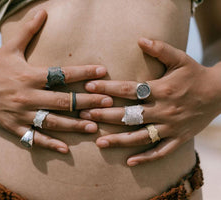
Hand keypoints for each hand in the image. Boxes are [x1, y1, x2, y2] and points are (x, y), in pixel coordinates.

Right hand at [0, 10, 112, 152]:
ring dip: (73, 124)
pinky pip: (33, 138)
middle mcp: (27, 95)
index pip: (62, 74)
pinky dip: (49, 143)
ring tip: (93, 125)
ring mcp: (20, 113)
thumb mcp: (10, 46)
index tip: (102, 71)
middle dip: (86, 101)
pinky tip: (65, 148)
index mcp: (29, 75)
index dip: (83, 72)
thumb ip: (28, 30)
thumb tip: (43, 10)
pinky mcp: (13, 126)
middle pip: (62, 100)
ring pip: (52, 121)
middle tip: (108, 102)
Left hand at [80, 38, 220, 164]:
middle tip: (84, 116)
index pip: (129, 89)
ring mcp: (171, 127)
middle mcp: (164, 110)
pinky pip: (161, 152)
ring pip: (141, 136)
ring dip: (119, 140)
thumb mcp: (180, 58)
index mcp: (162, 89)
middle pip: (129, 114)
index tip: (89, 88)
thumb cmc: (195, 74)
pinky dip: (146, 157)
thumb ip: (160, 49)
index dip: (108, 88)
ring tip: (98, 142)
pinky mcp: (179, 138)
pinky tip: (129, 161)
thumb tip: (140, 39)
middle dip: (105, 116)